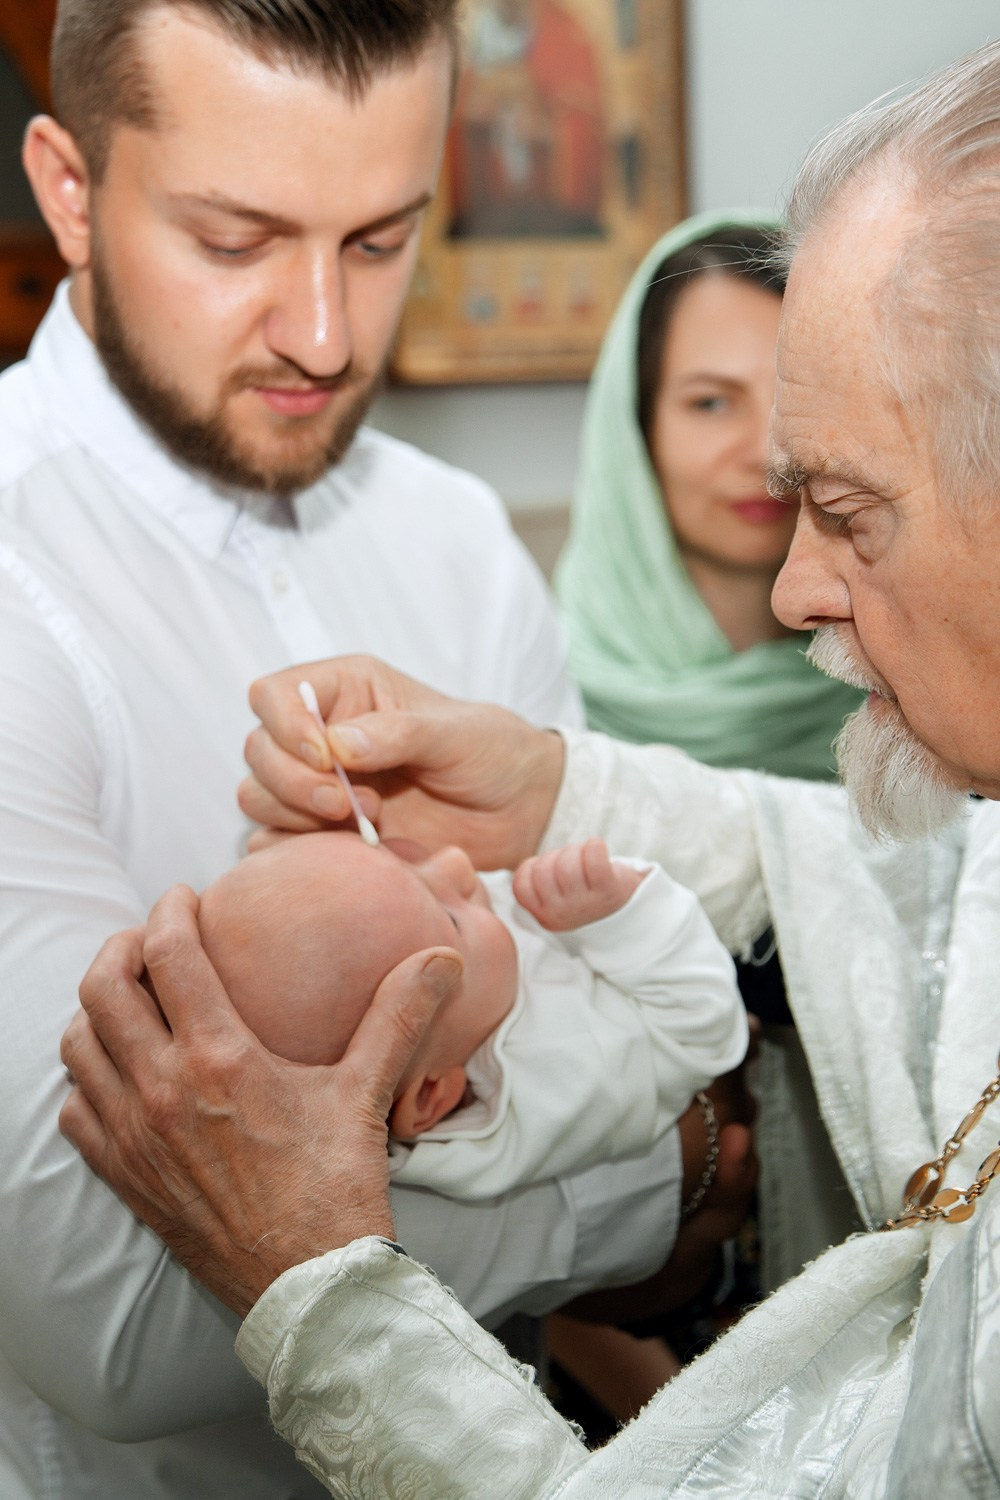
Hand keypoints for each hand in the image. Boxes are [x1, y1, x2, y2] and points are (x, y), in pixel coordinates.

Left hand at [59, 885, 461, 1316]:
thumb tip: (443, 957)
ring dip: (97, 1009)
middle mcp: (162, 1090)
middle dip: (121, 948)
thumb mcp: (367, 1092)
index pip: (169, 955)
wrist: (306, 1286)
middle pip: (103, 988)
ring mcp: (134, 1136)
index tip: (185, 897)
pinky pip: (75, 1108)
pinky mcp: (123, 1176)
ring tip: (132, 998)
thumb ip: (398, 1016)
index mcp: (220, 1058)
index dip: (170, 911)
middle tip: (152, 940)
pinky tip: (121, 1072)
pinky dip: (87, 1076)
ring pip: (78, 1044)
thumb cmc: (336, 1188)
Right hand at [239, 655, 564, 869]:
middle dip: (293, 782)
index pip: (274, 695)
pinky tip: (349, 851)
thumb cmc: (490, 752)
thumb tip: (335, 743)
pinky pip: (276, 844)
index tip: (326, 758)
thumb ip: (397, 732)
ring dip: (297, 815)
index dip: (285, 727)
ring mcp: (321, 786)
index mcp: (346, 691)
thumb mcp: (454, 733)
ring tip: (367, 821)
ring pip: (258, 797)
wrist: (518, 810)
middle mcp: (322, 735)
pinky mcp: (326, 835)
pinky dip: (296, 851)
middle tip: (349, 804)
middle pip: (258, 751)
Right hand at [513, 838, 642, 930]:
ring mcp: (584, 905)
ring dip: (576, 850)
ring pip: (567, 862)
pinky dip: (595, 846)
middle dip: (557, 856)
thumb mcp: (551, 895)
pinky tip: (598, 848)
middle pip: (544, 869)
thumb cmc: (583, 890)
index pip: (521, 883)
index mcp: (543, 915)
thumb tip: (493, 857)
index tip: (552, 871)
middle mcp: (562, 914)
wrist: (627, 907)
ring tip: (586, 859)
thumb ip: (532, 881)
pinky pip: (594, 858)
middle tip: (573, 864)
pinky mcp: (608, 892)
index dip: (534, 866)